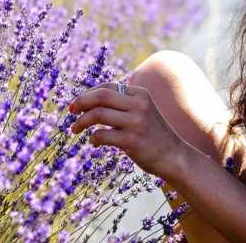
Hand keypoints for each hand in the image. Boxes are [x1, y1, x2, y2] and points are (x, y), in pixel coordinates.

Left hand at [69, 82, 188, 179]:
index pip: (107, 87)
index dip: (88, 94)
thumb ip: (123, 104)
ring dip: (82, 122)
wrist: (175, 157)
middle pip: (101, 96)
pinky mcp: (132, 141)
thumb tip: (91, 101)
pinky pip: (102, 135)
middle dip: (81, 102)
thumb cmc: (154, 135)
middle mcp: (139, 105)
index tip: (76, 104)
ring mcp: (136, 123)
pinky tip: (94, 143)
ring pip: (98, 114)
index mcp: (140, 94)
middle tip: (70, 111)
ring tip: (75, 129)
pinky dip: (93, 138)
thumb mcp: (143, 112)